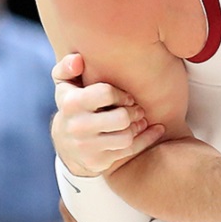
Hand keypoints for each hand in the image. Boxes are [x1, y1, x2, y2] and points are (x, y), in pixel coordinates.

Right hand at [52, 53, 163, 176]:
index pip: (106, 93)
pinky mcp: (97, 162)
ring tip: (139, 120)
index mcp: (70, 103)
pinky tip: (155, 129)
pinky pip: (130, 151)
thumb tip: (78, 59)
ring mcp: (86, 147)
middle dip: (134, 112)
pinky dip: (147, 138)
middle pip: (121, 118)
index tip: (126, 96)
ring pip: (126, 137)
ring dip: (138, 126)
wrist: (65, 144)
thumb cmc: (73, 105)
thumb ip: (67, 67)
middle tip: (137, 109)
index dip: (121, 93)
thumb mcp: (64, 84)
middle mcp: (76, 126)